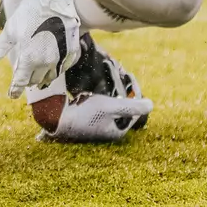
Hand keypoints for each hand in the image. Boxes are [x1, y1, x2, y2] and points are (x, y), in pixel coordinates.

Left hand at [0, 0, 81, 97]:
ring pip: (51, 76)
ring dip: (42, 78)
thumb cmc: (29, 12)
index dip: (14, 90)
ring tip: (37, 77)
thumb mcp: (10, 30)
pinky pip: (63, 67)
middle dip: (28, 81)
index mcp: (28, 59)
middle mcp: (46, 62)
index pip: (20, 82)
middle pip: (35, 80)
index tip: (11, 95)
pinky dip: (56, 69)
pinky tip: (53, 66)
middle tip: (23, 78)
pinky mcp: (71, 51)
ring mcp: (60, 58)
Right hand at [29, 44, 152, 142]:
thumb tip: (151, 105)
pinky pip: (97, 106)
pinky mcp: (84, 121)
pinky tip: (91, 88)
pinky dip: (97, 96)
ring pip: (109, 106)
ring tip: (106, 78)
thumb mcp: (111, 107)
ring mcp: (96, 126)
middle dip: (120, 91)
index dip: (133, 93)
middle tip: (119, 75)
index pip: (133, 110)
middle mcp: (108, 131)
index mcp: (117, 131)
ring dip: (109, 91)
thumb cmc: (84, 114)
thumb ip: (132, 106)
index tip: (129, 77)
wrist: (55, 120)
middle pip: (121, 107)